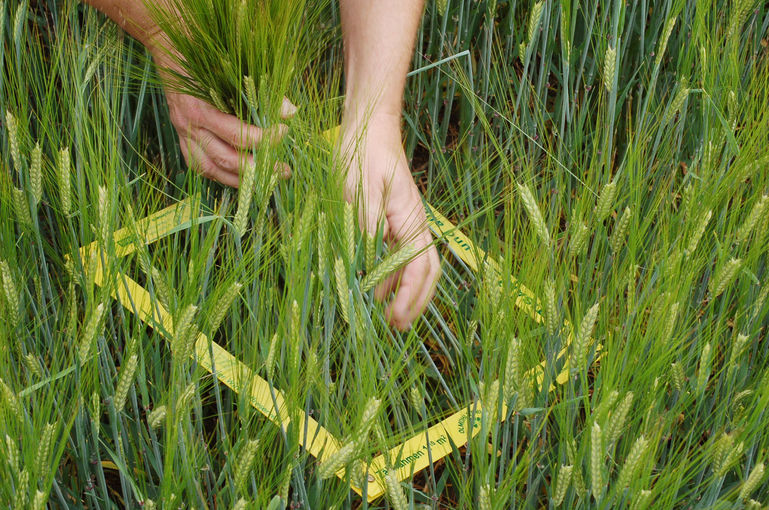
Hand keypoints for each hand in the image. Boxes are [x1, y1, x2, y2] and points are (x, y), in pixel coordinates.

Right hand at [152, 49, 295, 186]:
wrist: (170, 46)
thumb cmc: (205, 54)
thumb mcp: (233, 68)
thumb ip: (261, 92)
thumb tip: (290, 112)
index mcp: (200, 108)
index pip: (237, 134)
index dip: (264, 139)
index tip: (284, 131)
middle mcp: (189, 126)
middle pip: (226, 158)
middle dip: (258, 167)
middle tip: (284, 169)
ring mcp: (183, 136)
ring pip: (212, 169)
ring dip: (241, 179)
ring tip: (267, 180)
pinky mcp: (183, 141)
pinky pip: (202, 167)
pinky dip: (222, 175)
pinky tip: (242, 176)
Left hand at [338, 113, 440, 329]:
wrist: (369, 128)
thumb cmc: (365, 153)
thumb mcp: (360, 187)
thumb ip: (366, 223)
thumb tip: (368, 259)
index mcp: (411, 220)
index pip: (419, 268)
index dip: (409, 297)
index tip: (396, 318)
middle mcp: (413, 227)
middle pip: (426, 274)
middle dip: (415, 303)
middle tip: (396, 327)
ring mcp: (405, 225)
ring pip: (414, 268)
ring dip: (403, 294)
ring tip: (385, 316)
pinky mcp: (392, 222)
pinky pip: (398, 257)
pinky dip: (392, 278)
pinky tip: (376, 288)